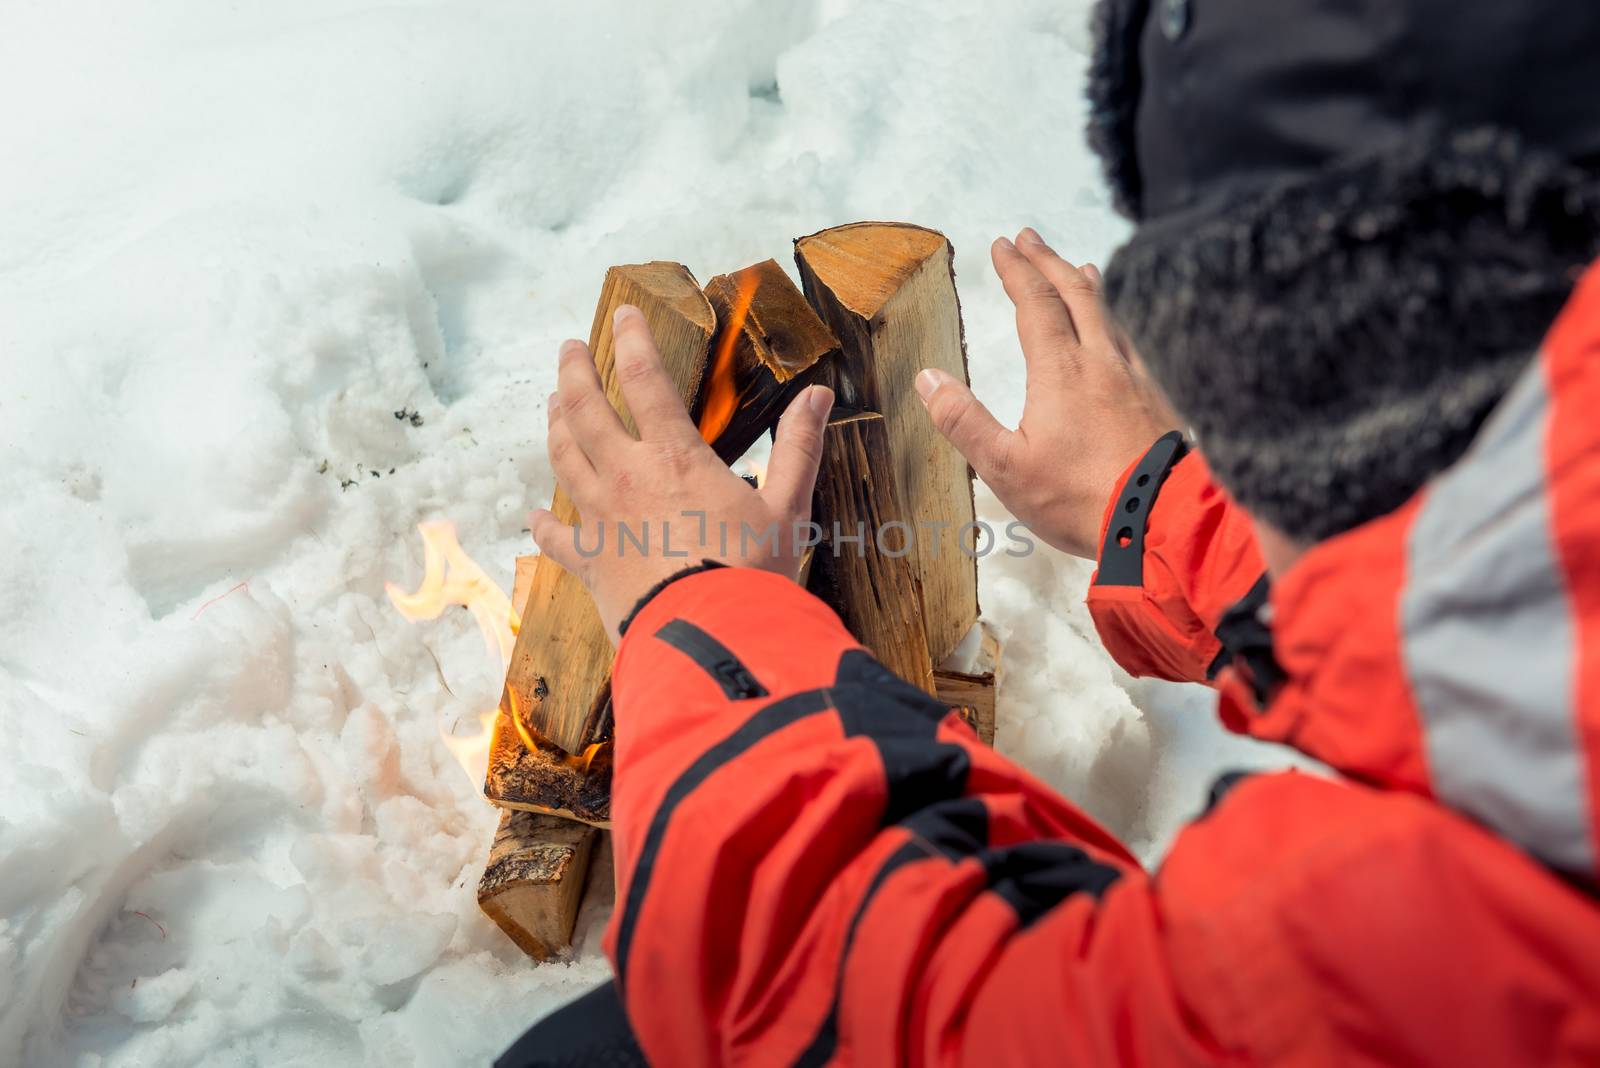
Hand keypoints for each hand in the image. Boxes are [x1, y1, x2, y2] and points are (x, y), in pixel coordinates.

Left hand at [532, 305, 835, 642]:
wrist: (710, 639)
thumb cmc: (753, 574)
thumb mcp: (789, 507)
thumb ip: (799, 448)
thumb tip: (818, 395)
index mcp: (675, 457)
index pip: (644, 379)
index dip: (631, 340)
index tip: (621, 314)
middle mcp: (627, 478)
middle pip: (584, 410)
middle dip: (573, 372)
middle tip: (568, 349)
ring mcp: (601, 519)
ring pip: (563, 458)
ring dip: (555, 425)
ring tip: (551, 404)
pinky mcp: (590, 562)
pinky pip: (556, 536)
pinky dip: (544, 521)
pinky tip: (536, 513)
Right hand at [916, 227, 1177, 558]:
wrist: (1162, 521)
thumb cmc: (1081, 499)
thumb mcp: (1006, 468)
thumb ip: (965, 422)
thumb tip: (928, 380)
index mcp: (1060, 370)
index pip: (1035, 303)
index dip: (1016, 270)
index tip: (1003, 246)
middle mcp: (1101, 362)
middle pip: (1075, 294)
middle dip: (1048, 262)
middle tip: (1030, 238)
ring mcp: (1136, 378)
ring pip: (1110, 315)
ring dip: (1087, 286)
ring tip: (1079, 268)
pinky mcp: (1160, 400)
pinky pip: (1134, 342)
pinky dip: (1118, 321)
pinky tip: (1120, 334)